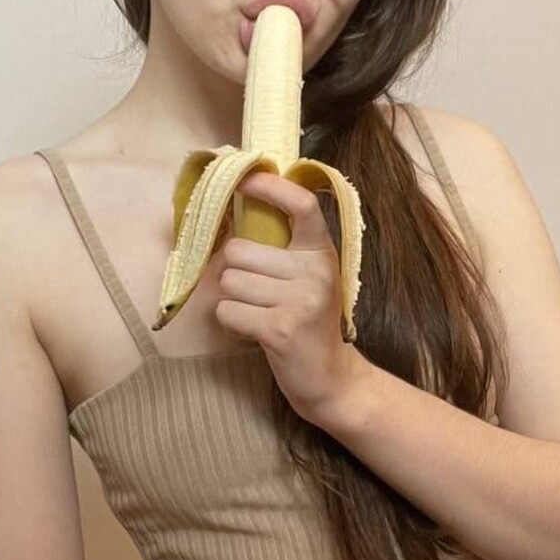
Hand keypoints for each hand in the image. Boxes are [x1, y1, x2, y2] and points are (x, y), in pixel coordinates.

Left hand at [218, 172, 366, 424]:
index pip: (302, 205)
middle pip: (238, 251)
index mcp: (322, 252)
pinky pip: (227, 311)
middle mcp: (314, 271)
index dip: (270, 188)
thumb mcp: (308, 279)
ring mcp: (300, 300)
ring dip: (234, 301)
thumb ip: (282, 250)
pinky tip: (255, 331)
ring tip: (260, 314)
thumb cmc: (309, 323)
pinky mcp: (279, 328)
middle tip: (259, 295)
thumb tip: (232, 216)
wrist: (332, 379)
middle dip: (235, 274)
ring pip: (229, 282)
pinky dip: (232, 323)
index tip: (245, 181)